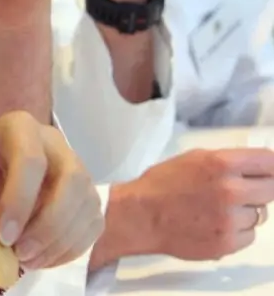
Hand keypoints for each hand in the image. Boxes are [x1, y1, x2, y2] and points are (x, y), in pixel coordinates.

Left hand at [0, 111, 103, 272]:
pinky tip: (41, 258)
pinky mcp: (81, 196)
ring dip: (59, 242)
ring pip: (86, 205)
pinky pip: (91, 223)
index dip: (21, 201)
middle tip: (20, 254)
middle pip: (72, 180)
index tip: (2, 237)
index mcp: (16, 128)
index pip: (30, 160)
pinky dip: (70, 248)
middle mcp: (51, 142)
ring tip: (25, 260)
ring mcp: (72, 167)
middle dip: (49, 225)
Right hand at [111, 148, 273, 260]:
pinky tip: (214, 224)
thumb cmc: (162, 184)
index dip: (271, 166)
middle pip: (272, 189)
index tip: (270, 170)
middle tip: (240, 192)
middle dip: (260, 189)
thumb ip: (228, 162)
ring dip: (245, 212)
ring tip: (216, 210)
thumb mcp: (194, 159)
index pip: (270, 161)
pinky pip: (249, 235)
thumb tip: (259, 167)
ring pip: (260, 215)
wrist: (141, 215)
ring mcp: (231, 219)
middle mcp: (230, 190)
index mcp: (220, 163)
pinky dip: (237, 231)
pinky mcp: (228, 242)